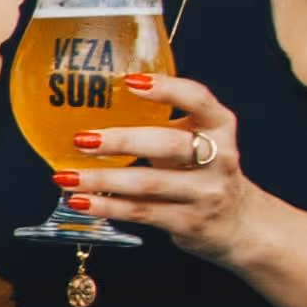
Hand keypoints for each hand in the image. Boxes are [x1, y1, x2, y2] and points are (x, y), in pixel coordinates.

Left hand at [63, 70, 275, 266]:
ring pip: (149, 184)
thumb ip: (162, 122)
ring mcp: (206, 193)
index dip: (167, 88)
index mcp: (219, 126)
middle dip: (121, 142)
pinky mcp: (189, 223)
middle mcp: (218, 158)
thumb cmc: (204, 171)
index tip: (130, 82)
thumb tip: (95, 104)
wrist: (239, 223)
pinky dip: (108, 206)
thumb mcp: (195, 139)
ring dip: (102, 179)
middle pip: (169, 144)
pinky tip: (81, 200)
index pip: (198, 99)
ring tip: (67, 176)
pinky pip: (142, 212)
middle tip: (82, 139)